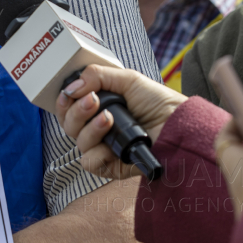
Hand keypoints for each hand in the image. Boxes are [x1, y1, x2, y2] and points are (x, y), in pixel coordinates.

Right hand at [55, 65, 186, 178]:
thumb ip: (97, 75)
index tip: (71, 92)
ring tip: (109, 119)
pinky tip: (112, 145)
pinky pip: (89, 162)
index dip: (64, 101)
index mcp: (98, 108)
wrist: (178, 124)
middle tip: (94, 101)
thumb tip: (72, 86)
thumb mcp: (127, 79)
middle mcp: (97, 128)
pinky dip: (97, 152)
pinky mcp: (111, 166)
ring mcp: (104, 148)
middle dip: (77, 111)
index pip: (68, 108)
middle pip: (68, 124)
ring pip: (78, 142)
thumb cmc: (158, 102)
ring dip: (90, 129)